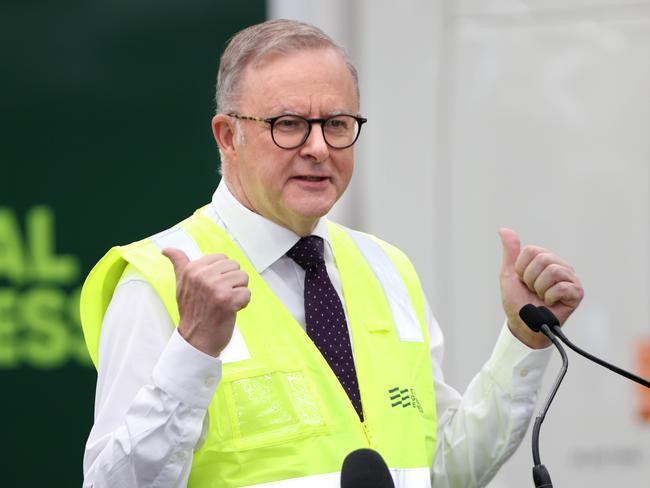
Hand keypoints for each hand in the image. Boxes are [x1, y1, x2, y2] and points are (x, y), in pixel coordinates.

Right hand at [162, 248, 250, 356]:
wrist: (196, 340)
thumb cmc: (191, 312)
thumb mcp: (181, 284)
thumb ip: (179, 263)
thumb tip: (166, 249)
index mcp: (192, 269)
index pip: (223, 258)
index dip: (223, 273)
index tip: (213, 287)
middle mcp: (203, 276)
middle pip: (235, 266)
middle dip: (232, 282)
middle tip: (219, 297)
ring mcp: (215, 287)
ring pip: (243, 278)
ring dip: (238, 292)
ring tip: (225, 302)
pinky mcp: (228, 300)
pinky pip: (247, 293)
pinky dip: (243, 303)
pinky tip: (230, 310)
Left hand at [499, 228, 583, 348]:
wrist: (523, 324)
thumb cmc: (517, 300)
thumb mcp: (509, 274)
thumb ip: (510, 252)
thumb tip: (504, 229)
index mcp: (544, 258)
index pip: (531, 251)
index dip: (521, 269)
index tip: (523, 281)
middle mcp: (559, 265)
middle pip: (543, 259)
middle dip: (530, 279)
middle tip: (532, 290)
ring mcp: (570, 278)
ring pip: (552, 271)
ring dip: (539, 288)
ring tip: (541, 296)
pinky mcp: (577, 292)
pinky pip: (561, 287)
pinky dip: (549, 298)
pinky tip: (550, 303)